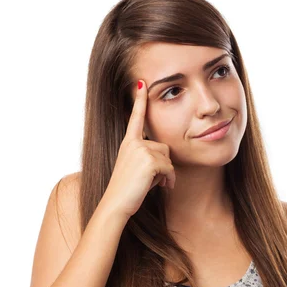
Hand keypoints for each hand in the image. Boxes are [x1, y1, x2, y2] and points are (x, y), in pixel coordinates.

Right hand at [102, 79, 175, 219]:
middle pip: (164, 147)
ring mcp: (140, 150)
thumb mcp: (136, 169)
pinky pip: (170, 168)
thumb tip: (165, 157)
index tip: (141, 82)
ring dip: (166, 174)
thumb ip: (146, 156)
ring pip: (168, 158)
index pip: (135, 118)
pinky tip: (162, 187)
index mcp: (128, 143)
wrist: (116, 204)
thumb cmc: (127, 191)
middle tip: (152, 180)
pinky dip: (169, 179)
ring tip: (153, 184)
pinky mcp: (149, 160)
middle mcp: (132, 143)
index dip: (139, 100)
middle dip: (164, 165)